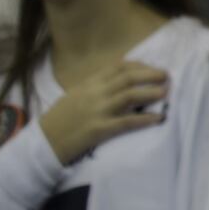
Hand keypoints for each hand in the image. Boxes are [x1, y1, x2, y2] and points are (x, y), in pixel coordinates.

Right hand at [34, 57, 168, 165]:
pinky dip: (145, 119)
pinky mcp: (99, 130)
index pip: (119, 67)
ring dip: (151, 93)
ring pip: (130, 96)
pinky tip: (158, 118)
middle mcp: (94, 93)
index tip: (152, 68)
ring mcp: (97, 111)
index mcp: (88, 83)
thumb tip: (118, 81)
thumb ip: (94, 87)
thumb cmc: (59, 120)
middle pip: (128, 78)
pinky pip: (127, 122)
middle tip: (166, 77)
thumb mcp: (74, 95)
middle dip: (150, 75)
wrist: (42, 143)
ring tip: (166, 93)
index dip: (140, 65)